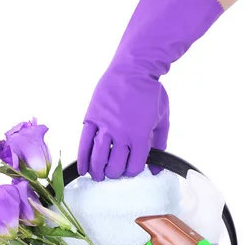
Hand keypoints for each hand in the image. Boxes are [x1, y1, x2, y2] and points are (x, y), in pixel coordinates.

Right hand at [76, 0, 221, 180]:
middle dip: (115, 173)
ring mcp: (104, 127)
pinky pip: (83, 144)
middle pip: (114, 167)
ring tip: (98, 175)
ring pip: (98, 159)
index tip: (131, 168)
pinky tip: (83, 169)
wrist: (133, 69)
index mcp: (139, 135)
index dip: (132, 171)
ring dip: (98, 172)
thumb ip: (160, 144)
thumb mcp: (163, 118)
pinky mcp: (91, 119)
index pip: (134, 166)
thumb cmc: (149, 92)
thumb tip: (157, 168)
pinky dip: (82, 159)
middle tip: (114, 172)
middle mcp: (121, 134)